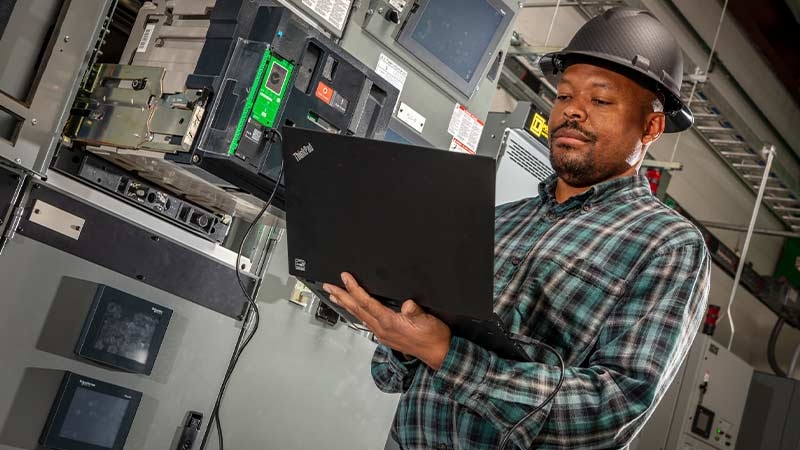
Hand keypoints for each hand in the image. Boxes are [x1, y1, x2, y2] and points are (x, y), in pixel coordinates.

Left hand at [323, 272, 451, 369]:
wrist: (439, 354)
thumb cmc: (434, 337)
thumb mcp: (428, 320)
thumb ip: (416, 312)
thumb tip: (408, 304)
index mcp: (389, 322)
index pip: (366, 302)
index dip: (354, 289)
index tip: (345, 278)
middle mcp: (382, 329)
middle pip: (357, 309)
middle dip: (342, 296)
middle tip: (329, 286)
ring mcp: (382, 334)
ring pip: (360, 316)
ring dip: (346, 304)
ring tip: (336, 296)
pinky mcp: (386, 336)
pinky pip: (366, 322)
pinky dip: (357, 313)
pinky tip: (355, 310)